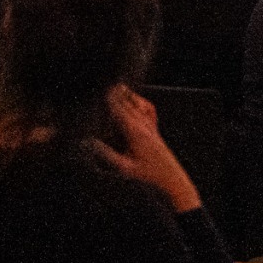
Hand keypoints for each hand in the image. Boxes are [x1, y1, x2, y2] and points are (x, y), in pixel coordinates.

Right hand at [91, 84, 200, 213]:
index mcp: (135, 133)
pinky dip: (141, 103)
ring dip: (128, 96)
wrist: (170, 176)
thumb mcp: (125, 168)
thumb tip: (92, 144)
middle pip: (128, 104)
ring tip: (119, 87)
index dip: (112, 101)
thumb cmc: (149, 174)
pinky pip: (149, 111)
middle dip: (118, 95)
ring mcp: (151, 126)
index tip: (104, 92)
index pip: (120, 111)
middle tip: (107, 86)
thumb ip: (108, 155)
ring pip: (138, 105)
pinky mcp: (155, 129)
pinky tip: (136, 100)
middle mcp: (144, 126)